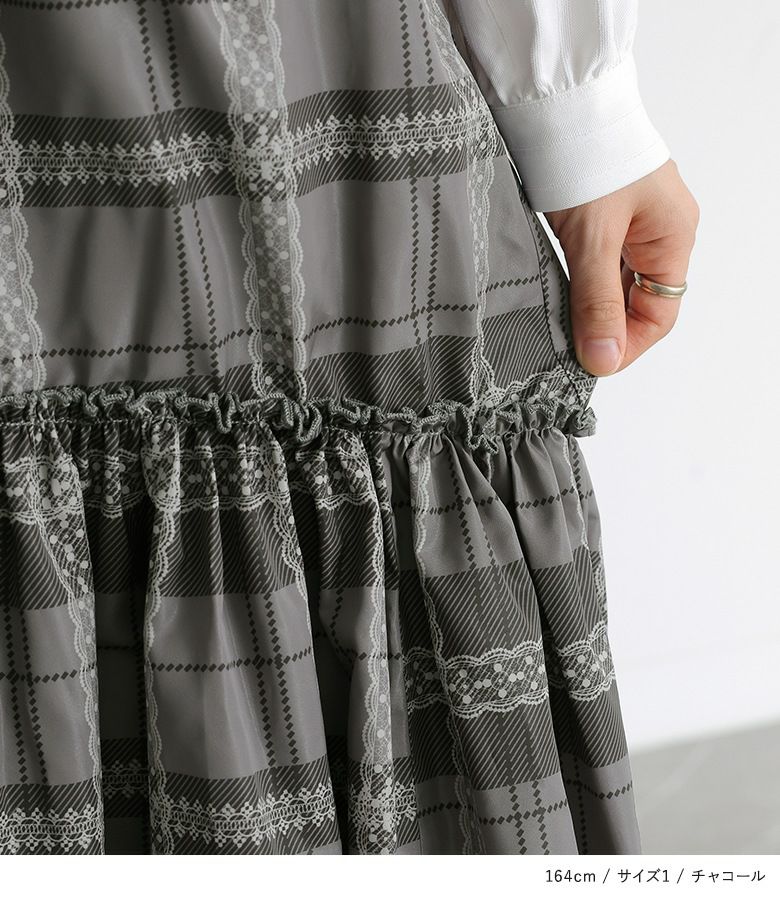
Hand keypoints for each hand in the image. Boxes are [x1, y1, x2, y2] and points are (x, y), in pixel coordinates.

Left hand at [543, 159, 699, 375]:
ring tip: (558, 327)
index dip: (627, 345)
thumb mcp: (591, 241)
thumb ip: (597, 303)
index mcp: (673, 235)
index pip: (659, 313)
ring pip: (612, 284)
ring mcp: (628, 222)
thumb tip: (603, 361)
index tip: (591, 364)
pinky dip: (577, 284)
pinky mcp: (598, 215)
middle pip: (637, 301)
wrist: (553, 104)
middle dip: (605, 328)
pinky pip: (595, 263)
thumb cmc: (584, 159)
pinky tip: (555, 296)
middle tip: (568, 350)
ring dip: (588, 307)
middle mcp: (657, 231)